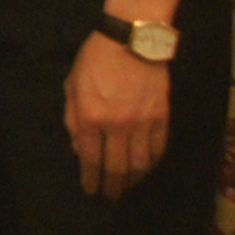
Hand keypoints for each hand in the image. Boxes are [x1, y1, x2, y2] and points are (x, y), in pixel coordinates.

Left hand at [66, 31, 171, 197]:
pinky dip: (152, 162)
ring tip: (128, 185)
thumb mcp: (72, 86)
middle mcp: (117, 125)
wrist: (131, 39)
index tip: (90, 189)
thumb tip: (79, 150)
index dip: (90, 178)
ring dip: (134, 179)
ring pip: (140, 163)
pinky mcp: (162, 117)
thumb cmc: (95, 60)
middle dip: (112, 185)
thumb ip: (73, 120)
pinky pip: (158, 148)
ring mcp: (142, 123)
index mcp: (91, 117)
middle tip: (110, 195)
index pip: (91, 159)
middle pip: (117, 167)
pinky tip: (146, 167)